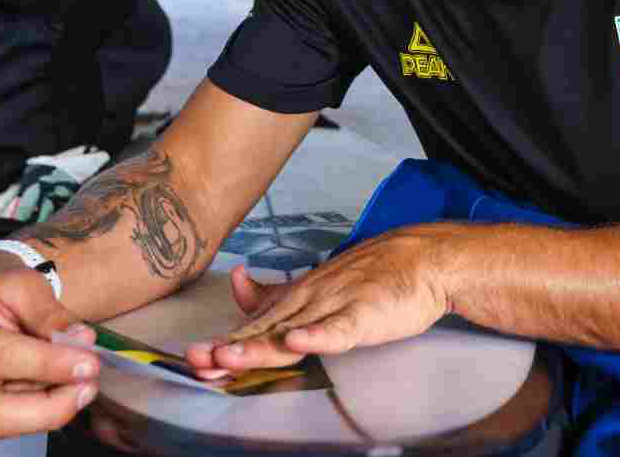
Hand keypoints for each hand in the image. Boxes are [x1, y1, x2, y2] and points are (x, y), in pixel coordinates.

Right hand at [0, 254, 100, 438]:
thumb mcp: (19, 281)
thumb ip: (48, 312)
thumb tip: (81, 341)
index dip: (46, 364)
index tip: (87, 362)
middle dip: (48, 407)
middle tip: (88, 387)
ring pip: (2, 426)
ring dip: (49, 409)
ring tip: (81, 383)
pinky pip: (6, 426)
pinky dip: (38, 411)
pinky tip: (58, 389)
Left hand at [184, 225, 454, 370]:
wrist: (423, 259)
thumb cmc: (373, 275)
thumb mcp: (317, 282)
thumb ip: (277, 291)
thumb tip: (237, 284)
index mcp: (297, 298)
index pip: (254, 324)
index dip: (225, 342)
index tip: (196, 358)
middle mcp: (309, 301)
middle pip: (264, 330)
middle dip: (230, 347)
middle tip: (198, 359)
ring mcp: (335, 305)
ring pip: (292, 330)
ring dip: (259, 344)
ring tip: (230, 356)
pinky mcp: (364, 313)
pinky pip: (338, 328)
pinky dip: (317, 335)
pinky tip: (297, 340)